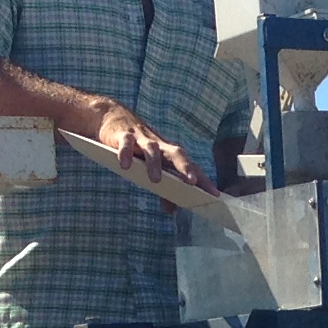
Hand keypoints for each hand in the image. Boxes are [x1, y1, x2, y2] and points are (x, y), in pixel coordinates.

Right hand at [86, 99, 211, 192]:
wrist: (112, 117)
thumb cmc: (137, 147)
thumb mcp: (150, 167)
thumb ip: (162, 188)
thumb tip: (171, 210)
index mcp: (169, 154)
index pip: (190, 166)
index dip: (203, 180)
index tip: (214, 194)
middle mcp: (159, 145)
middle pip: (177, 153)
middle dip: (186, 167)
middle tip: (192, 183)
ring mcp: (142, 139)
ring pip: (152, 149)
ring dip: (154, 164)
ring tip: (155, 180)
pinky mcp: (124, 135)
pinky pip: (126, 143)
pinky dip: (126, 153)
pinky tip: (125, 165)